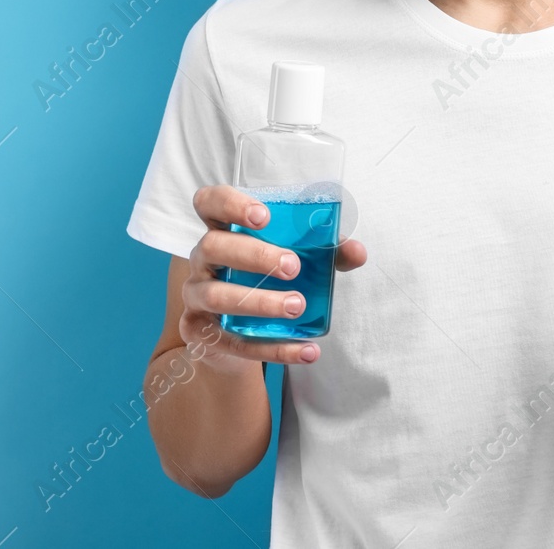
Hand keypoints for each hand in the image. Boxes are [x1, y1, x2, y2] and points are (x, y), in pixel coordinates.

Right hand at [182, 184, 367, 370]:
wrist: (240, 335)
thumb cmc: (268, 280)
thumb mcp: (297, 260)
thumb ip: (326, 252)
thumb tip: (357, 252)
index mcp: (222, 230)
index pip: (210, 203)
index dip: (230, 204)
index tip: (264, 216)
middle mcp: (202, 260)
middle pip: (212, 246)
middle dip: (255, 255)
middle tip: (293, 266)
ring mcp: (196, 296)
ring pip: (217, 295)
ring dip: (259, 301)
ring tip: (296, 305)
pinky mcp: (201, 333)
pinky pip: (233, 342)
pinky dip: (273, 349)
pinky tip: (306, 350)